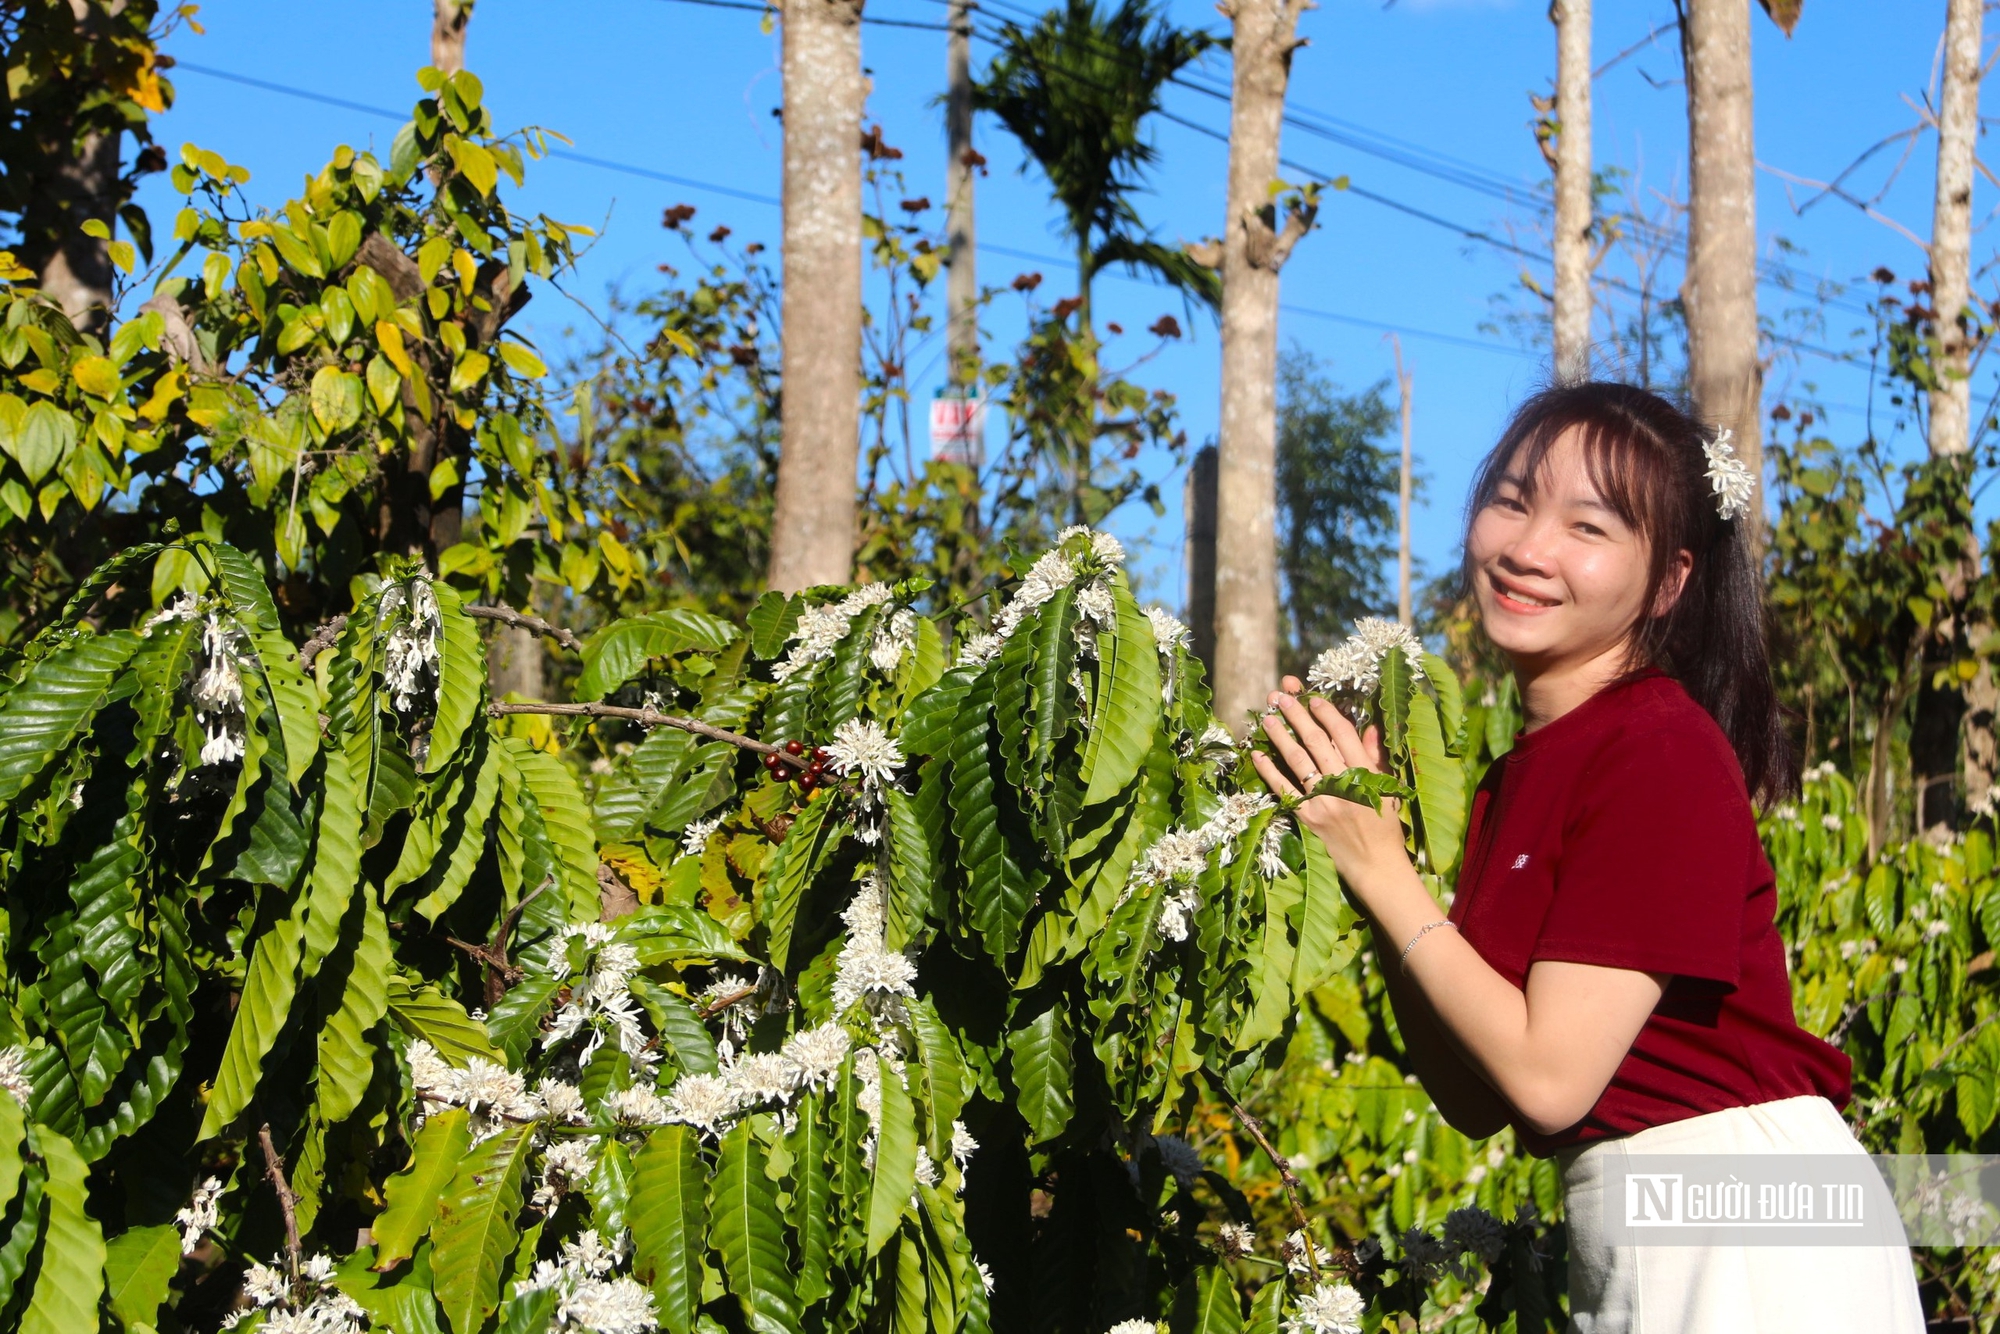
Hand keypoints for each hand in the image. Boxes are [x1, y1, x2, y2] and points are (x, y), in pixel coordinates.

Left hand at [1250, 676, 1415, 903]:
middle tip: (1281, 696)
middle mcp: (1342, 785)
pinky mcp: (1307, 818)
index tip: (1312, 698)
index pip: (1343, 736)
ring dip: (1280, 736)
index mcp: (1366, 774)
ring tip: (1266, 717)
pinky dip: (1268, 771)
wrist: (1376, 866)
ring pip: (1297, 761)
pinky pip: (1284, 789)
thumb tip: (1370, 728)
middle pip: (1315, 742)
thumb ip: (1375, 757)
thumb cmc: (1385, 827)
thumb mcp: (1387, 789)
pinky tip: (1257, 753)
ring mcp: (1322, 801)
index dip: (1326, 714)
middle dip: (1296, 716)